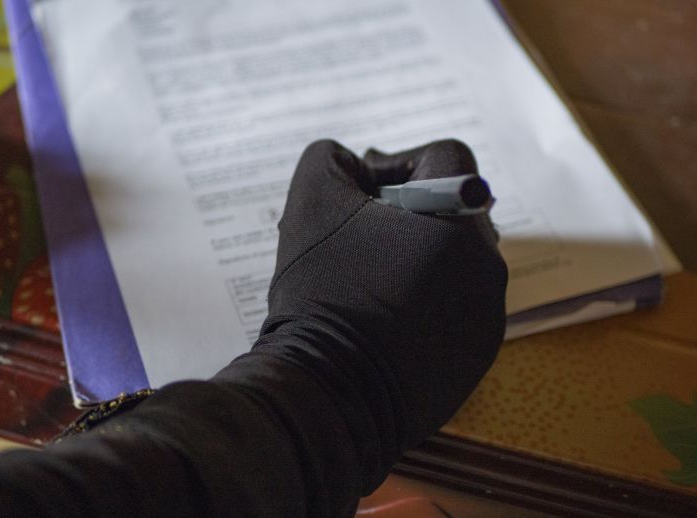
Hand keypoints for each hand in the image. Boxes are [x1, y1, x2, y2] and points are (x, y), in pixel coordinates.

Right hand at [256, 139, 506, 456]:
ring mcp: (488, 318)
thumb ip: (331, 160)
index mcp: (460, 221)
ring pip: (454, 263)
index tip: (361, 195)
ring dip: (415, 259)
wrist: (329, 396)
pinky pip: (454, 309)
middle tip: (358, 239)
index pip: (445, 160)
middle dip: (405, 214)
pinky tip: (382, 324)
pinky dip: (423, 304)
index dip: (398, 163)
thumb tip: (354, 164)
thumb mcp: (311, 203)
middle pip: (452, 213)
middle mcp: (488, 267)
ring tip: (367, 284)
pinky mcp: (476, 358)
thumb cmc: (323, 293)